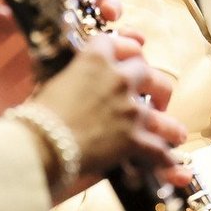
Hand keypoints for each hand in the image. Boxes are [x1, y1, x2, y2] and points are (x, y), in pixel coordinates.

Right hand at [29, 33, 188, 202]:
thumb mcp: (51, 83)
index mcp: (95, 58)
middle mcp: (118, 78)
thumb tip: (76, 80)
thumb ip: (72, 75)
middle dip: (153, 84)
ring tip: (174, 132)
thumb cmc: (36, 117)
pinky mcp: (134, 139)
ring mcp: (130, 108)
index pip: (120, 44)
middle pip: (148, 71)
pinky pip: (159, 149)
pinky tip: (173, 166)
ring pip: (163, 110)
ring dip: (169, 123)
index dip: (127, 51)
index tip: (129, 58)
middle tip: (153, 97)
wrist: (39, 145)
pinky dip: (166, 160)